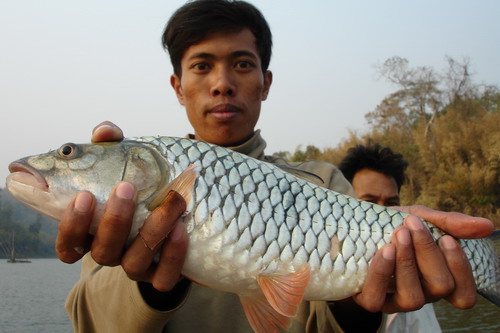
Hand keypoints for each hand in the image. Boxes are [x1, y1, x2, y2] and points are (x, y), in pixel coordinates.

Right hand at [55, 121, 188, 292]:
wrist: (181, 216)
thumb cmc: (142, 187)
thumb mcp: (124, 165)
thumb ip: (111, 147)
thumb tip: (104, 131)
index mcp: (94, 233)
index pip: (69, 245)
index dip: (71, 226)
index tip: (84, 196)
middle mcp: (112, 253)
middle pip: (102, 252)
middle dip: (114, 220)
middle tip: (127, 187)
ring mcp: (138, 266)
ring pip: (134, 262)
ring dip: (151, 230)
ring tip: (171, 200)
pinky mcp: (163, 275)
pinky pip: (165, 277)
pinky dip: (173, 255)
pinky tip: (182, 228)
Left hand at [352, 206, 492, 312]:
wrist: (352, 225)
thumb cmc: (391, 224)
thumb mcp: (420, 216)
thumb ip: (449, 223)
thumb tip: (487, 226)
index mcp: (437, 278)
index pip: (463, 293)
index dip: (460, 269)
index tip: (446, 237)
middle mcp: (420, 293)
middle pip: (440, 288)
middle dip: (428, 253)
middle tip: (412, 224)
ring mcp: (393, 300)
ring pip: (412, 297)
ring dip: (407, 263)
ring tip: (398, 234)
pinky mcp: (368, 299)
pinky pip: (376, 299)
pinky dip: (381, 274)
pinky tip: (383, 251)